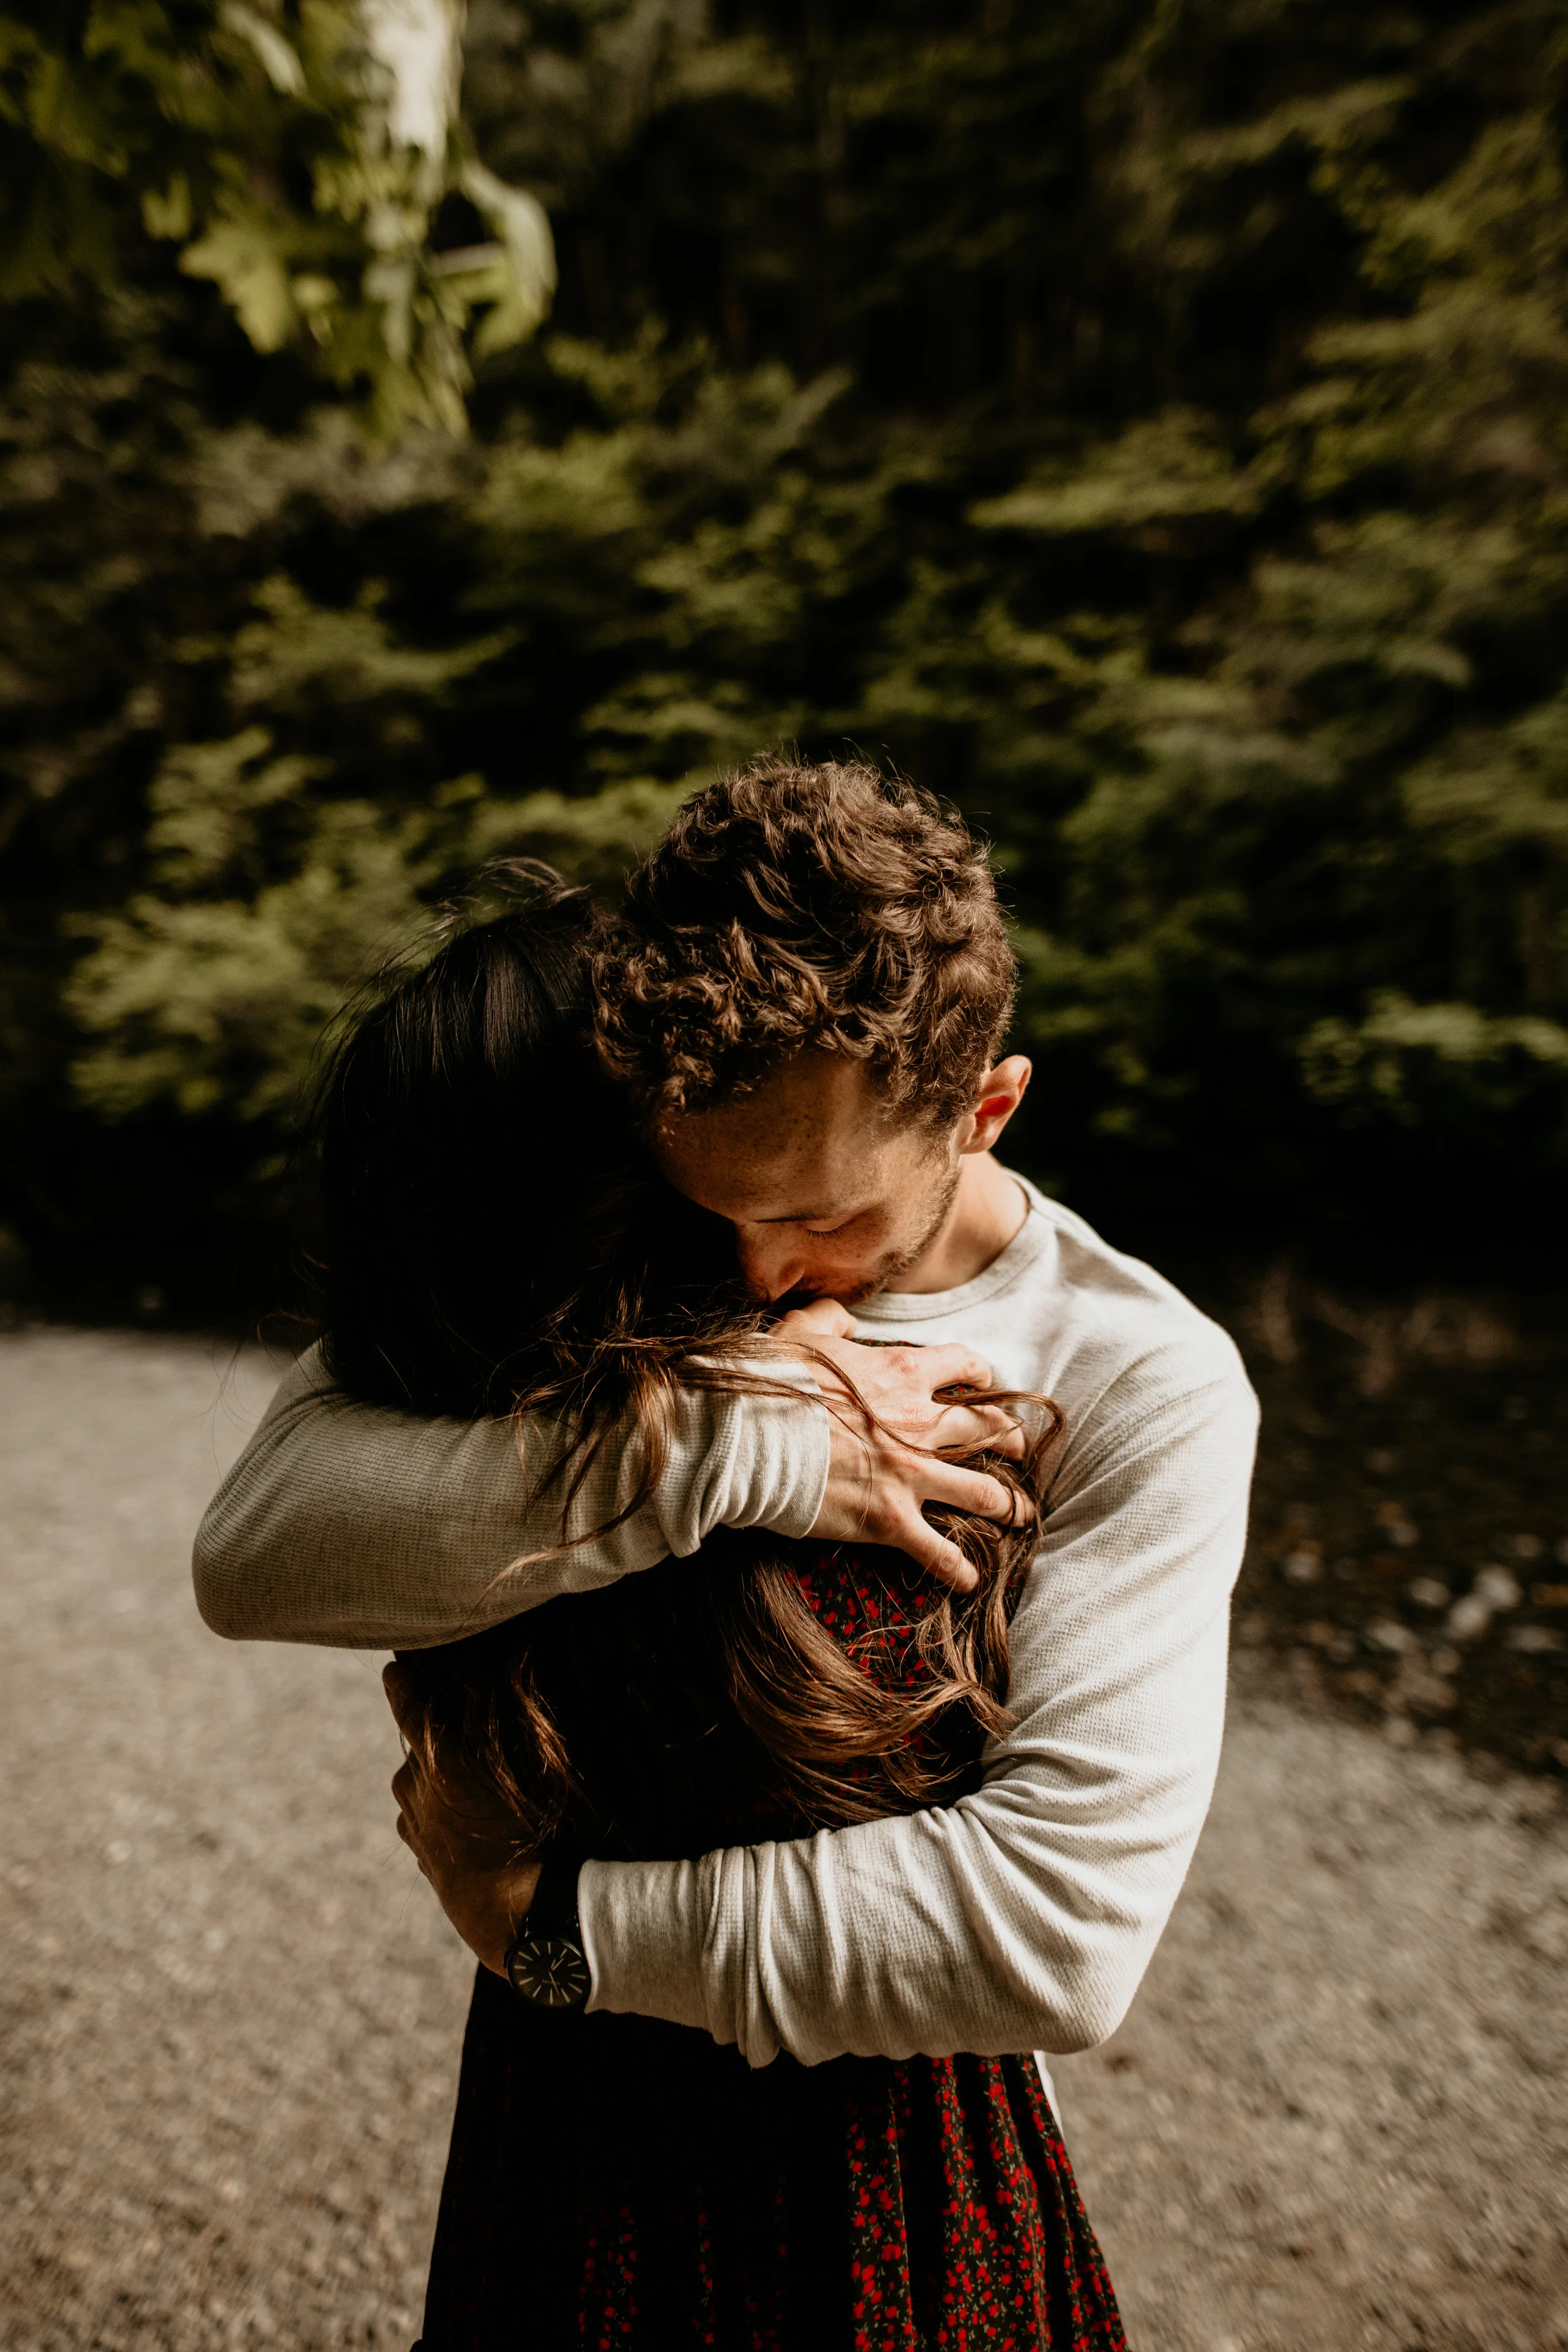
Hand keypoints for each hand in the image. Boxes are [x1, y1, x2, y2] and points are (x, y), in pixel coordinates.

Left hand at [384, 1663, 538, 1975]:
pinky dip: (439, 1813)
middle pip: (418, 1746)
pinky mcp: (418, 1853)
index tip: (393, 1670)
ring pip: (418, 1784)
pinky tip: (471, 1826)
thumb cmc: (538, 1833)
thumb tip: (507, 1688)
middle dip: (439, 1739)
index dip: (401, 1683)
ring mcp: (411, 1821)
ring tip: (480, 1794)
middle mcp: (413, 1784)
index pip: (407, 1704)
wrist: (520, 1914)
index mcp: (436, 1757)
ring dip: (439, 1780)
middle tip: (474, 1743)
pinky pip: (422, 1817)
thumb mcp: (536, 1770)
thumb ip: (509, 1728)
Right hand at [770, 1301, 1033, 1592]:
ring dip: (1008, 1505)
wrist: (750, 1433)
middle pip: (988, 1429)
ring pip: (982, 1492)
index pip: (965, 1365)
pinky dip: (958, 1569)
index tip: (984, 1384)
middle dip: (1010, 1439)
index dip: (980, 1374)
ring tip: (1021, 1514)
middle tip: (1018, 1450)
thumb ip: (833, 1319)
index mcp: (902, 1371)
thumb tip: (849, 1322)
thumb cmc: (774, 1379)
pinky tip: (970, 1580)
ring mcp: (910, 1473)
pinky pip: (938, 1550)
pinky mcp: (891, 1518)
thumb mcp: (803, 1331)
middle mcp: (919, 1421)